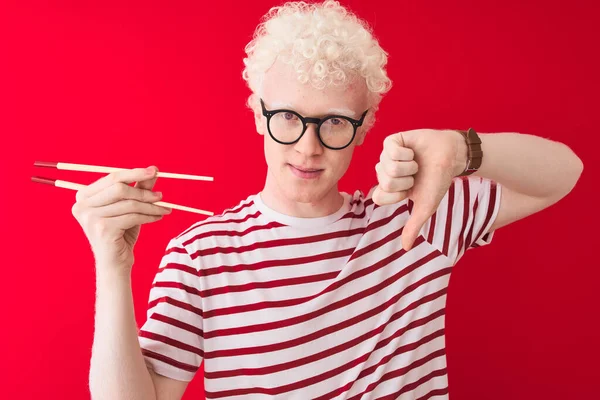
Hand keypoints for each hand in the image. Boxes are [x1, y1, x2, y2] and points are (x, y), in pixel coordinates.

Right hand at [71, 166, 172, 271]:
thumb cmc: (121, 233)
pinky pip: (133, 217)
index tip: (153, 171)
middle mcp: (82, 205)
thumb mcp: (130, 207)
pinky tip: (158, 217)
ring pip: (129, 204)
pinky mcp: (103, 229)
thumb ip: (138, 187)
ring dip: (150, 206)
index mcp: (84, 196)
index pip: (112, 177)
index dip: (134, 173)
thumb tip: (153, 169)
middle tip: (161, 196)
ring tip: (163, 209)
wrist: (115, 263)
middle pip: (119, 188)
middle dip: (144, 191)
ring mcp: (90, 218)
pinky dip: (149, 216)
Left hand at [373, 129, 466, 250]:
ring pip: (387, 166)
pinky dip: (406, 153)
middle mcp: (384, 172)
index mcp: (389, 189)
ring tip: (416, 163)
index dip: (397, 194)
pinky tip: (413, 151)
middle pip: (383, 182)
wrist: (451, 157)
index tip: (410, 190)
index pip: (378, 197)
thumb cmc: (438, 181)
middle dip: (405, 179)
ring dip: (408, 166)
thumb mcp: (426, 207)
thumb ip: (414, 226)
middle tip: (416, 174)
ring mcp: (386, 156)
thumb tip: (406, 248)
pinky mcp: (391, 141)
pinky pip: (390, 150)